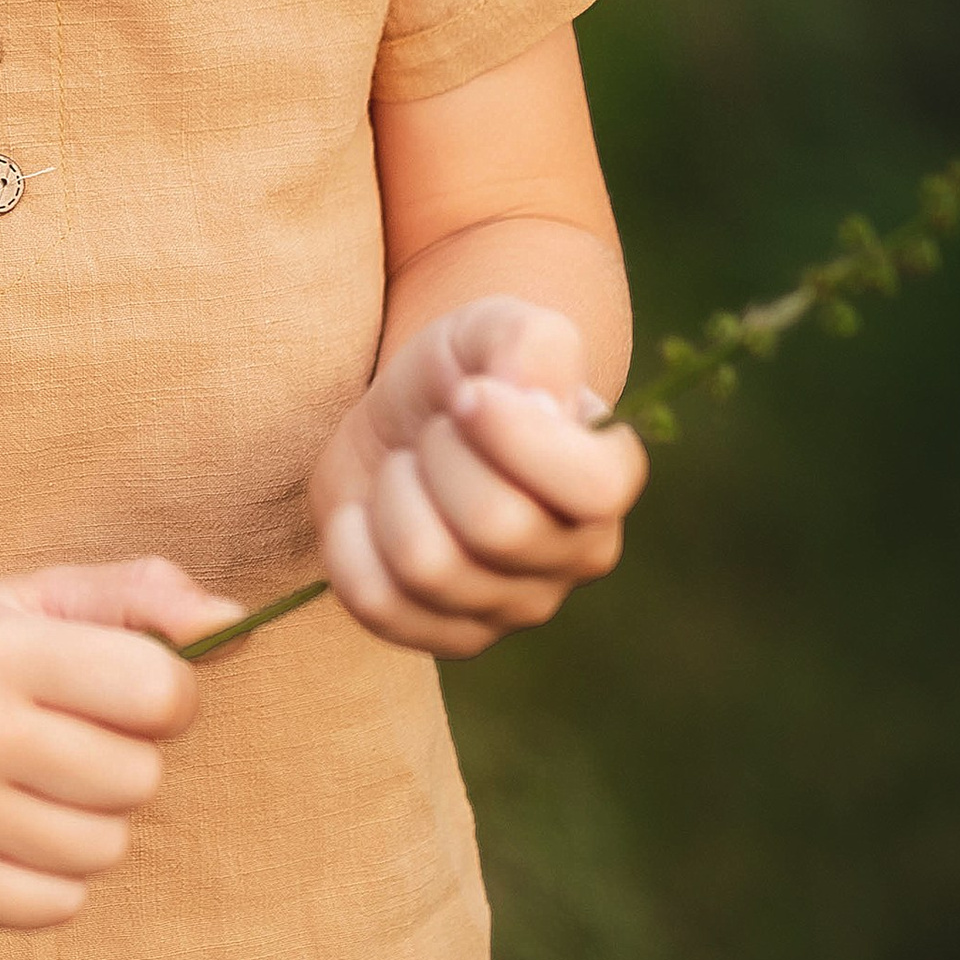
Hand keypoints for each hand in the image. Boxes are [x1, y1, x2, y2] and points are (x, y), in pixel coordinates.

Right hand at [0, 557, 242, 928]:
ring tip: (38, 781)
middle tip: (70, 736)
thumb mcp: (34, 597)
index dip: (166, 694)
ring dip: (92, 819)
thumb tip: (235, 624)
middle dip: (125, 758)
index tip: (128, 688)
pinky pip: (57, 905)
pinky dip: (54, 875)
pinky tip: (12, 827)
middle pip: (137, 779)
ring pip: (103, 849)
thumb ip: (140, 599)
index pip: (157, 692)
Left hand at [310, 297, 648, 659]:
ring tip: (407, 468)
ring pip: (428, 566)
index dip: (515, 435)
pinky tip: (368, 513)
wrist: (407, 416)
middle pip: (496, 525)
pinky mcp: (443, 635)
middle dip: (439, 454)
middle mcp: (576, 556)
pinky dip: (351, 544)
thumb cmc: (464, 371)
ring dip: (394, 494)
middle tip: (435, 432)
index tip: (467, 393)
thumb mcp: (495, 324)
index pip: (595, 487)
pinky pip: (378, 604)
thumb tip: (538, 404)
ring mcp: (513, 607)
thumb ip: (534, 343)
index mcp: (607, 478)